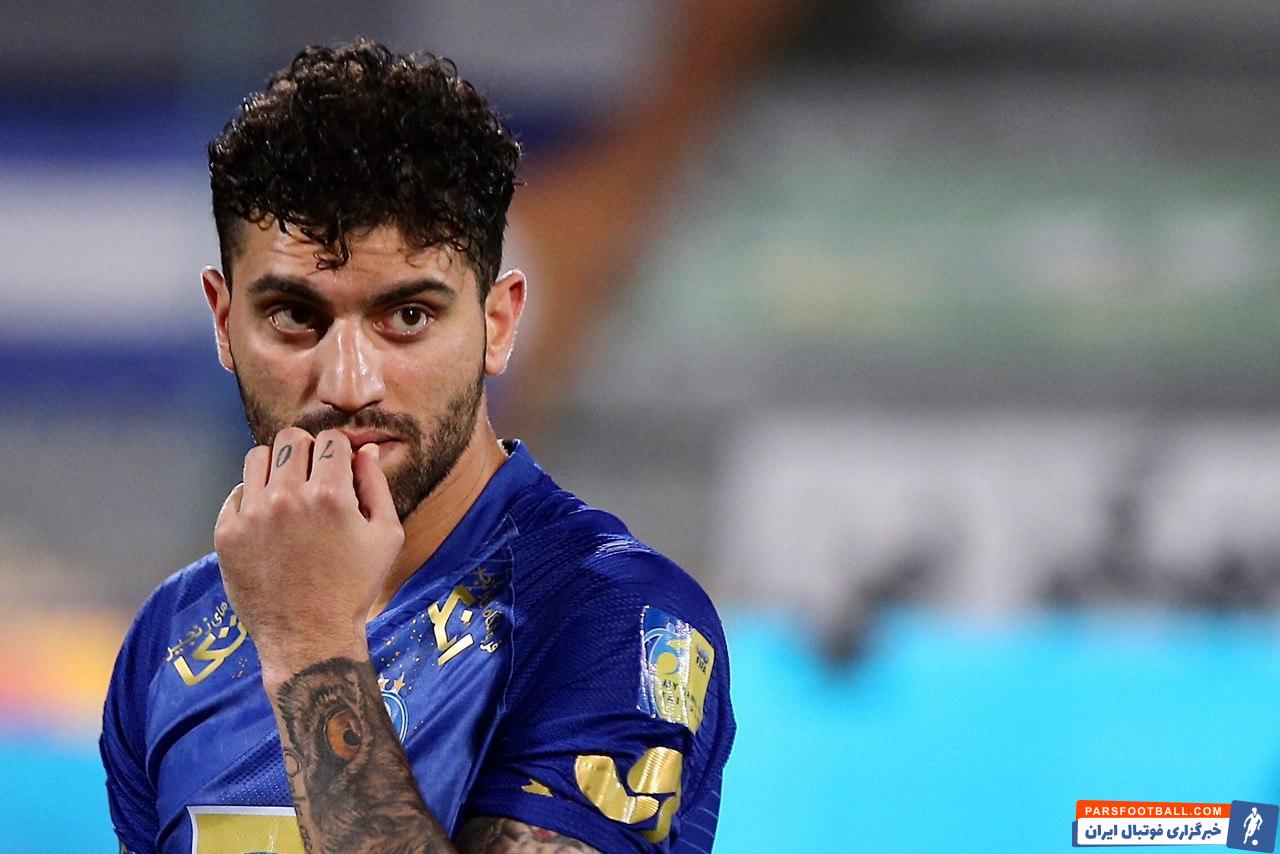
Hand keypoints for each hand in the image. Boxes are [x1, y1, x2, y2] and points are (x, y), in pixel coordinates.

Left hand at [214, 427, 404, 684]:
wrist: (309, 637)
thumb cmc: (354, 587)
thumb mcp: (386, 536)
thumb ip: (377, 485)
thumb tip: (365, 450)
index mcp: (331, 496)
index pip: (330, 439)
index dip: (339, 450)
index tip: (339, 467)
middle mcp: (288, 498)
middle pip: (291, 439)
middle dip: (307, 450)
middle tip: (314, 475)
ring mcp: (252, 515)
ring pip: (258, 456)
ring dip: (277, 466)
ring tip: (288, 491)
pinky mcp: (227, 533)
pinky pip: (237, 491)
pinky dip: (254, 497)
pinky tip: (270, 520)